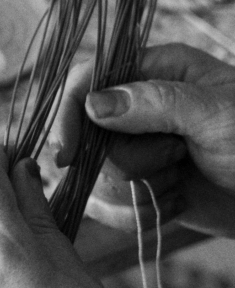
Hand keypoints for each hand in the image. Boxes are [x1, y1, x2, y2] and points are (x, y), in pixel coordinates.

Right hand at [50, 43, 234, 236]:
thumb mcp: (219, 115)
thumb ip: (155, 103)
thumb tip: (92, 104)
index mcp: (155, 71)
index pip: (86, 80)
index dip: (69, 115)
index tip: (68, 155)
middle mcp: (137, 109)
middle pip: (87, 139)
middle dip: (128, 162)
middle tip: (177, 160)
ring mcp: (137, 150)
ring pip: (95, 178)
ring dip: (138, 192)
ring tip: (180, 184)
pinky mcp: (140, 188)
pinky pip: (107, 208)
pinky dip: (139, 216)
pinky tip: (174, 206)